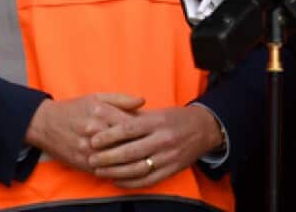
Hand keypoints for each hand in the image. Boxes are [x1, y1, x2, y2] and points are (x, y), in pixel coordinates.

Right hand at [22, 93, 143, 172]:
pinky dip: (117, 171)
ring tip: (145, 160)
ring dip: (132, 162)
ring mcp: (88, 149)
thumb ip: (121, 99)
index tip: (154, 133)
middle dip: (141, 147)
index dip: (145, 130)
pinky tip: (128, 170)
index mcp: (100, 113)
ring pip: (116, 160)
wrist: (44, 124)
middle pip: (125, 143)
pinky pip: (104, 170)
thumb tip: (143, 101)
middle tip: (154, 149)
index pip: (130, 124)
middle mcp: (94, 131)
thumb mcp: (97, 97)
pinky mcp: (81, 162)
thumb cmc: (74, 109)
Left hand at [86, 105, 224, 187]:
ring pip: (137, 168)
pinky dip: (129, 183)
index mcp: (157, 122)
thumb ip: (133, 115)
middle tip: (91, 159)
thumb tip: (106, 118)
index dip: (109, 136)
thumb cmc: (175, 118)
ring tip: (100, 171)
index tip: (93, 141)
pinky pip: (147, 180)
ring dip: (115, 172)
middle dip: (107, 157)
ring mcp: (168, 157)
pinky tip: (116, 180)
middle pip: (130, 151)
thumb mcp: (157, 112)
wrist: (204, 129)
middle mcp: (162, 139)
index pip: (128, 129)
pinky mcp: (171, 170)